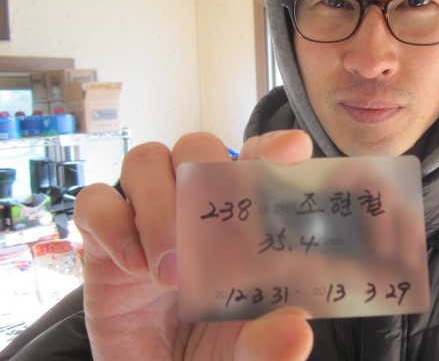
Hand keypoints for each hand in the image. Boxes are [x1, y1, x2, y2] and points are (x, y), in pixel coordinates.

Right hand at [74, 130, 314, 359]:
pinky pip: (94, 202)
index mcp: (237, 221)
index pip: (256, 162)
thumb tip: (296, 331)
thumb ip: (267, 343)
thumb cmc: (206, 352)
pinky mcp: (103, 240)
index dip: (272, 148)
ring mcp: (146, 218)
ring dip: (157, 205)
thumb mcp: (242, 352)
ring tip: (167, 271)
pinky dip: (111, 224)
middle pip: (195, 147)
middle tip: (205, 243)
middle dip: (201, 179)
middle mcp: (192, 206)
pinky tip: (131, 266)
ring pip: (145, 160)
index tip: (293, 150)